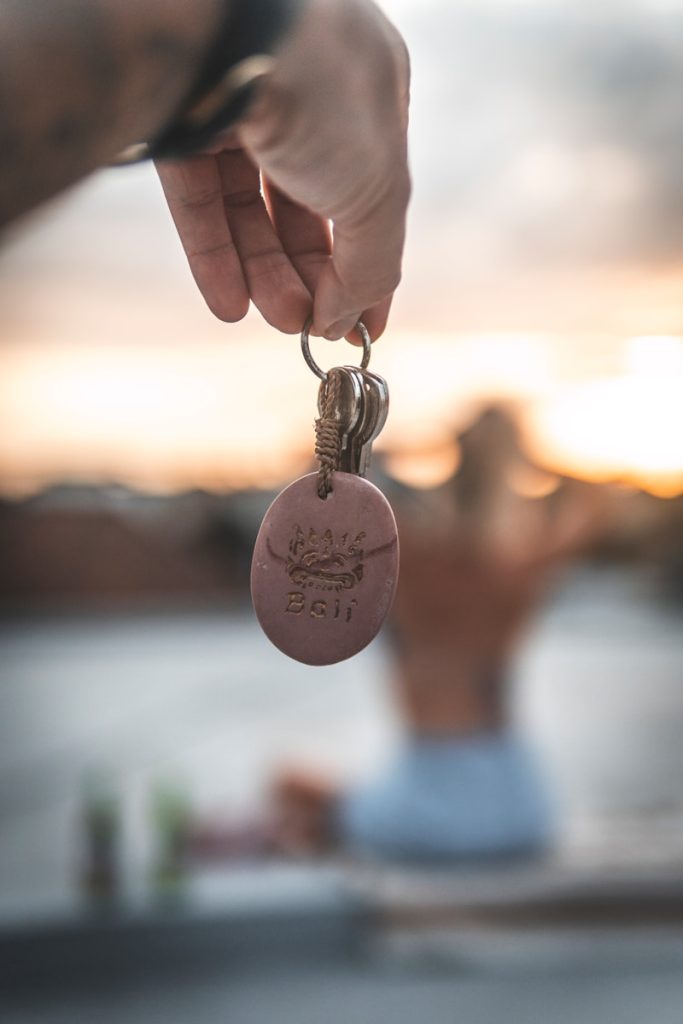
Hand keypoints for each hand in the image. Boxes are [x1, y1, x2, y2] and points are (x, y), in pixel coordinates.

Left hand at [156, 0, 409, 340]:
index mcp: (371, 95)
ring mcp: (241, 104)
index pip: (373, 195)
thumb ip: (374, 263)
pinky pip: (200, 197)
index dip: (368, 265)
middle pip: (308, 208)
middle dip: (310, 275)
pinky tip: (227, 304)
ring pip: (251, 207)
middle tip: (308, 327)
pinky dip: (214, 253)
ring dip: (265, 273)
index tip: (362, 327)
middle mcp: (308, 94)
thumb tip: (349, 322)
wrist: (227, 29)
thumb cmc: (323, 92)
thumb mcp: (379, 192)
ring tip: (276, 320)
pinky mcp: (183, 118)